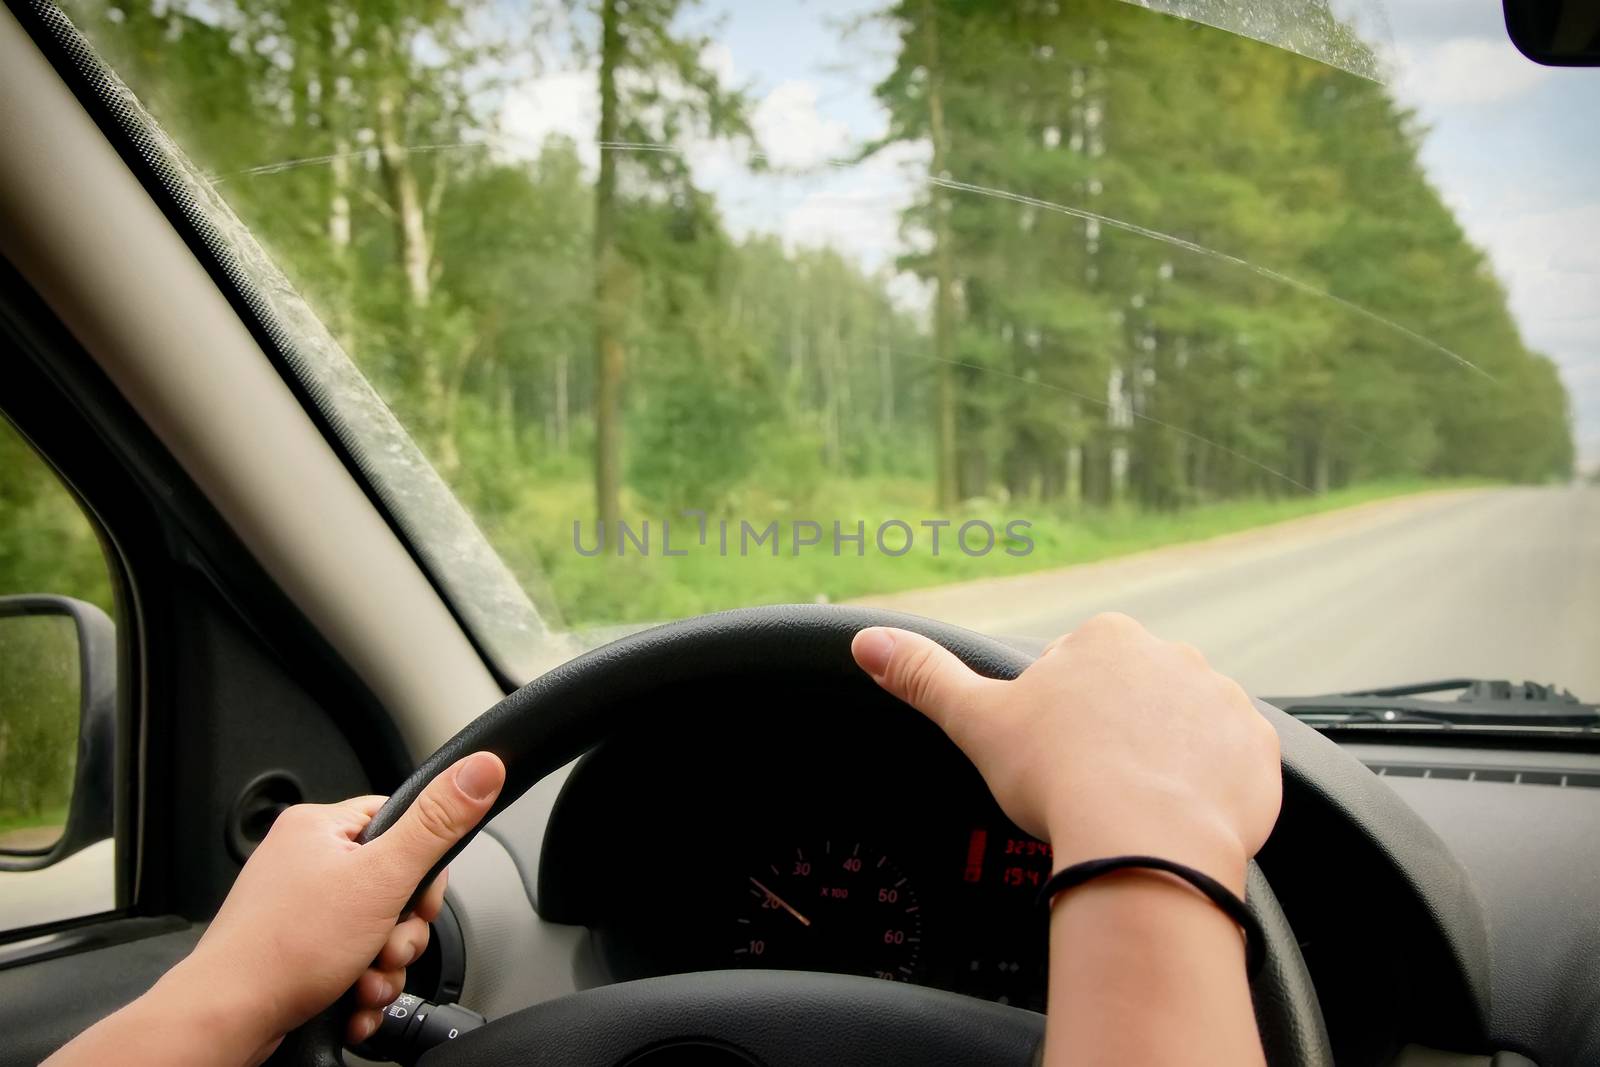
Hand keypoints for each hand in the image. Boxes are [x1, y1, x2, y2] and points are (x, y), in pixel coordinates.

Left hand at [47, 751, 505, 1065]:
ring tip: (362, 980)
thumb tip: (480, 768)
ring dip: (383, 967)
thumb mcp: (382, 879)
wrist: (226, 1021)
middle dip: (401, 931)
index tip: (417, 900)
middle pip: (394, 886)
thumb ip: (437, 825)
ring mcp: (297, 909)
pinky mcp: (295, 950)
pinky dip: (359, 985)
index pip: (402, 824)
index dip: (422, 870)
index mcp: (319, 827)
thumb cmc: (283, 951)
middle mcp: (305, 862)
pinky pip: (350, 959)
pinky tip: (350, 998)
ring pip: (376, 930)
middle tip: (384, 947)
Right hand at [851, 613, 1278, 892]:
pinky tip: (1177, 817)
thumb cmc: (1059, 778)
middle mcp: (1173, 656)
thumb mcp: (976, 722)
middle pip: (1134, 697)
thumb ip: (924, 676)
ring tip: (1135, 808)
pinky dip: (1208, 789)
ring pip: (1184, 729)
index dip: (1059, 719)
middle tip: (1091, 786)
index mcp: (1106, 639)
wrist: (1144, 841)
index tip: (1054, 758)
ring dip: (1164, 759)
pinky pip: (1231, 765)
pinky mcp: (1258, 750)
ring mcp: (1223, 702)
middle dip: (1115, 734)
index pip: (1078, 670)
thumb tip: (866, 641)